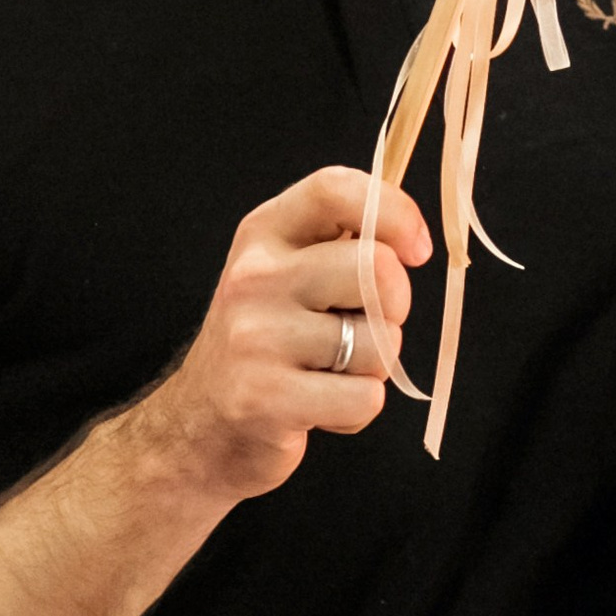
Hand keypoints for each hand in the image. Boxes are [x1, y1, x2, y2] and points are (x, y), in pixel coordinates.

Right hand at [143, 168, 427, 504]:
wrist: (198, 425)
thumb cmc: (266, 343)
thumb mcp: (288, 274)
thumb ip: (343, 244)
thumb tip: (412, 238)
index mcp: (264, 234)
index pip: (335, 189)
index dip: (396, 212)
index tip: (417, 250)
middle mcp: (254, 277)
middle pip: (378, 269)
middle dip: (395, 307)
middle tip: (362, 328)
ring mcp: (255, 337)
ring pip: (379, 342)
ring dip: (372, 368)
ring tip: (328, 373)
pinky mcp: (264, 398)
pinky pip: (364, 398)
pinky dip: (356, 411)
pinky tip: (319, 408)